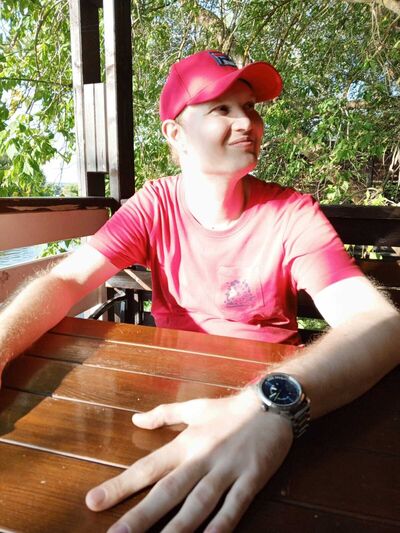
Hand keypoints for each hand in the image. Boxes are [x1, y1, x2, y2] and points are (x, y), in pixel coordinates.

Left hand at [86, 389, 292, 532]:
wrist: (271, 403)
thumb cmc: (229, 408)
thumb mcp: (194, 407)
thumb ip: (163, 414)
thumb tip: (135, 420)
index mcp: (186, 442)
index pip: (148, 467)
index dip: (121, 485)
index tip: (93, 502)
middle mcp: (202, 457)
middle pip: (168, 490)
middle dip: (141, 516)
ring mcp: (226, 469)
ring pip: (198, 504)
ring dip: (177, 529)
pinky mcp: (250, 478)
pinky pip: (234, 506)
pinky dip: (221, 526)